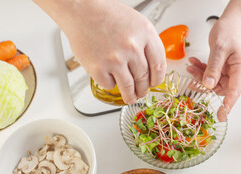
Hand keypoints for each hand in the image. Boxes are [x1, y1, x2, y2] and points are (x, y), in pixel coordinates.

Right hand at [35, 0, 166, 104]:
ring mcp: (115, 59)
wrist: (81, 9)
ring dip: (131, 95)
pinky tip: (110, 79)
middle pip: (144, 78)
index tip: (155, 83)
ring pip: (129, 87)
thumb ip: (147, 44)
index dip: (158, 79)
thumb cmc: (107, 14)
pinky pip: (110, 85)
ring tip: (131, 97)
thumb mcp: (137, 23)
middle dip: (144, 89)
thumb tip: (153, 66)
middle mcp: (131, 47)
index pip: (159, 65)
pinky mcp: (98, 68)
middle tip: (142, 92)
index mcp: (145, 34)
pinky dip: (111, 85)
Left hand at [187, 16, 240, 113]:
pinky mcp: (222, 65)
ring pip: (213, 80)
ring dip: (200, 75)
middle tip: (191, 79)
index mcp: (240, 68)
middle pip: (220, 87)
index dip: (228, 104)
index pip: (234, 91)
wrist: (234, 19)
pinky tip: (193, 62)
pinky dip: (201, 69)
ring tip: (190, 66)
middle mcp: (236, 71)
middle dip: (205, 84)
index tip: (221, 115)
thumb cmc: (231, 30)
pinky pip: (211, 72)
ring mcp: (229, 69)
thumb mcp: (220, 48)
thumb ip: (213, 67)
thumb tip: (208, 84)